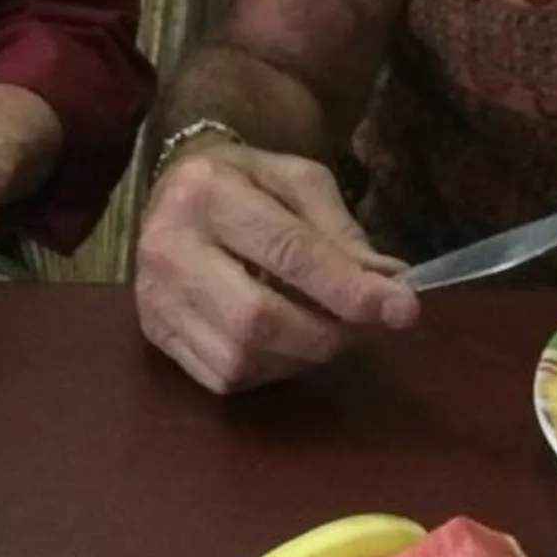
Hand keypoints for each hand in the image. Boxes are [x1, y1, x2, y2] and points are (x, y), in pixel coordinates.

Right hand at [133, 141, 415, 393]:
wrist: (174, 190)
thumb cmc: (245, 182)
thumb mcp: (297, 180)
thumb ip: (341, 231)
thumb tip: (387, 284)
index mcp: (206, 193)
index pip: (287, 252)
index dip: (349, 288)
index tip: (403, 308)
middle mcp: (168, 247)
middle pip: (259, 317)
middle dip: (329, 333)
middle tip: (372, 327)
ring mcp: (154, 297)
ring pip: (241, 357)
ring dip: (304, 356)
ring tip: (332, 331)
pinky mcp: (154, 333)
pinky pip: (224, 376)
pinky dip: (271, 369)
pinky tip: (288, 343)